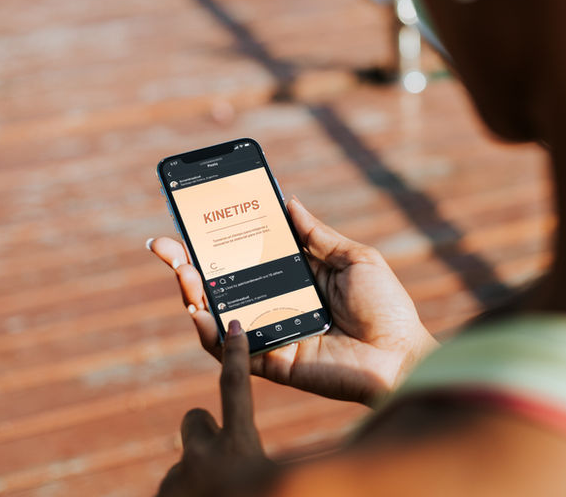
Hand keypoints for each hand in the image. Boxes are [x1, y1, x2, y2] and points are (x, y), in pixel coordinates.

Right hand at [149, 197, 437, 404]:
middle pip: (222, 285)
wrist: (402, 354)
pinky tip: (200, 311)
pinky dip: (211, 333)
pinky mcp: (272, 364)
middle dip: (187, 265)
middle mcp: (276, 306)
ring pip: (217, 317)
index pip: (246, 257)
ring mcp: (271, 335)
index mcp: (295, 279)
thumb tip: (288, 201)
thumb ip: (318, 234)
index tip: (192, 217)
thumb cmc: (387, 307)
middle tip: (164, 244)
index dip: (218, 240)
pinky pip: (232, 351)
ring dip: (192, 294)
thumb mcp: (355, 258)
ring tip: (180, 270)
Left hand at [158, 320, 277, 496]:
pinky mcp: (161, 495)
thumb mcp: (284, 479)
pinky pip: (172, 489)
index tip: (235, 326)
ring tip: (214, 494)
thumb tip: (338, 453)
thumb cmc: (277, 494)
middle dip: (202, 430)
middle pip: (193, 419)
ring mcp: (177, 478)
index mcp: (239, 447)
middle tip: (218, 456)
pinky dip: (185, 496)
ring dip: (195, 476)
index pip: (236, 388)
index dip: (237, 355)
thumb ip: (293, 465)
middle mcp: (202, 456)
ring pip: (182, 463)